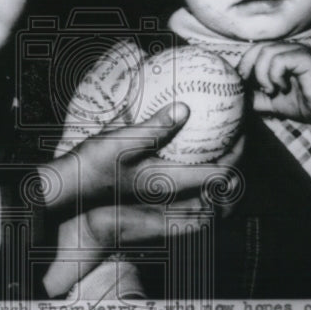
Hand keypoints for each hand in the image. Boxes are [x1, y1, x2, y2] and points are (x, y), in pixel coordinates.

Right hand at [46, 103, 239, 211]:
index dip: (237, 154)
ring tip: (220, 149)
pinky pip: (188, 191)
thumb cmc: (91, 165)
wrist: (69, 191)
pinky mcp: (153, 200)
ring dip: (218, 175)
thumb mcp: (119, 141)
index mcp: (169, 181)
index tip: (241, 132)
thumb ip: (153, 126)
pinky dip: (198, 177)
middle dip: (233, 163)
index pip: (219, 174)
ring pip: (206, 193)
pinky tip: (189, 157)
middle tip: (237, 137)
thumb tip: (184, 108)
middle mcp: (171, 195)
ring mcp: (163, 201)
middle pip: (218, 188)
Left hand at [237, 42, 310, 128]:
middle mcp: (288, 49)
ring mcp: (297, 51)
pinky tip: (282, 88)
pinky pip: (280, 60)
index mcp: (280, 55)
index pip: (254, 50)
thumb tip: (235, 93)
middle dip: (249, 69)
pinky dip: (275, 76)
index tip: (243, 84)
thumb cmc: (303, 104)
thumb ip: (253, 95)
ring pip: (266, 52)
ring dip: (263, 75)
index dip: (244, 66)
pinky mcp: (305, 58)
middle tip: (255, 88)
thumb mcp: (270, 101)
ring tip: (271, 90)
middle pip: (257, 48)